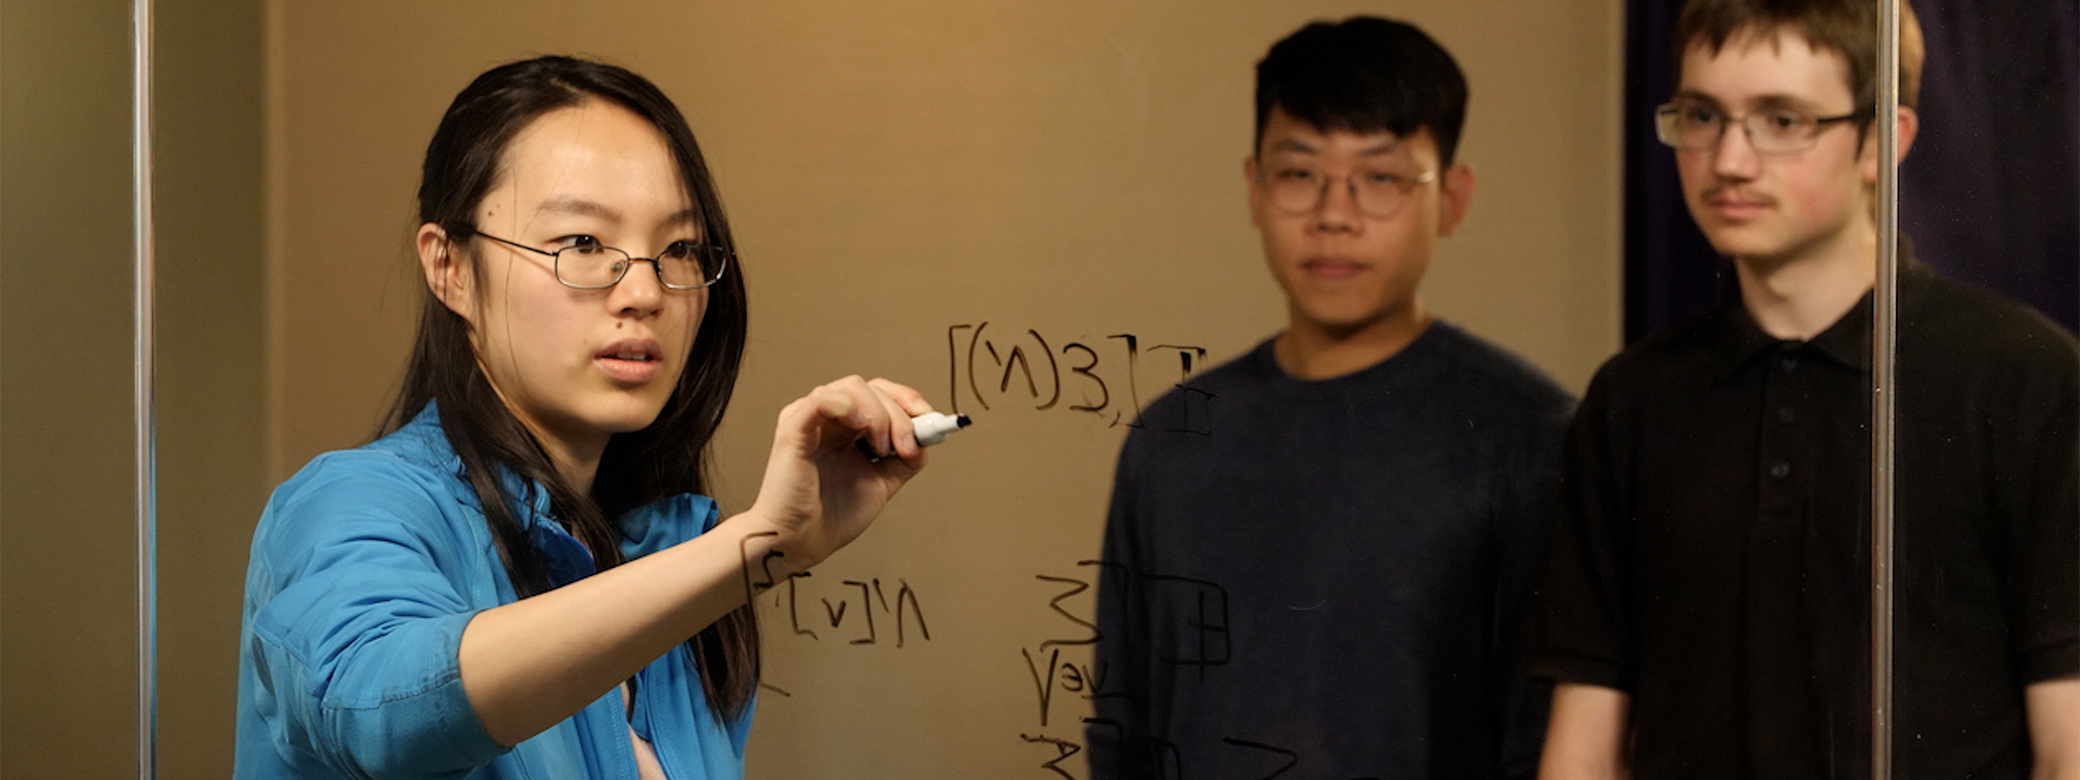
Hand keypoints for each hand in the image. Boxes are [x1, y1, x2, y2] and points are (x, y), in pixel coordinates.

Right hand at [744, 376, 932, 573]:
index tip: (932, 423)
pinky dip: (847, 406)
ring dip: (879, 415)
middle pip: (872, 388)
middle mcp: (829, 419)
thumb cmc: (831, 516)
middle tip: (908, 446)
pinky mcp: (793, 429)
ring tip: (879, 450)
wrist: (803, 542)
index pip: (882, 394)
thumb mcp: (882, 483)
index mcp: (847, 429)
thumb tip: (927, 439)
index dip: (909, 402)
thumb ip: (905, 460)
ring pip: (853, 387)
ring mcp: (810, 420)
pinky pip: (821, 399)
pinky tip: (860, 428)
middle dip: (901, 414)